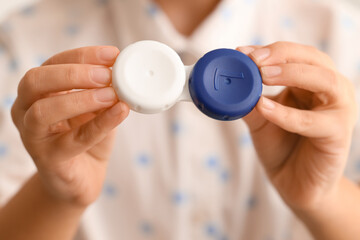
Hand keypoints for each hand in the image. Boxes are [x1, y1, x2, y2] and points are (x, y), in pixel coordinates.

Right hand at [11, 46, 128, 205]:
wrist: (83, 178)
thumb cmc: (87, 138)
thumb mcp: (96, 107)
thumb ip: (104, 90)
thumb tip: (122, 70)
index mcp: (39, 91)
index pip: (53, 63)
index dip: (83, 56)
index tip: (112, 54)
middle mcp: (26, 110)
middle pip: (35, 81)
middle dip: (73, 74)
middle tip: (106, 75)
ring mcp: (33, 136)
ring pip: (43, 111)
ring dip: (80, 99)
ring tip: (111, 95)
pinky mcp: (48, 160)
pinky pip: (72, 140)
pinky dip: (100, 124)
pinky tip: (120, 112)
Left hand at [238, 42, 357, 210]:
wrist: (296, 185)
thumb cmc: (282, 148)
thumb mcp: (260, 120)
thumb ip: (249, 101)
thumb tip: (231, 83)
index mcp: (311, 84)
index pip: (296, 55)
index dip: (270, 50)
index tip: (242, 52)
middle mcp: (330, 92)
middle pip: (315, 59)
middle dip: (283, 55)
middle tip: (255, 60)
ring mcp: (338, 112)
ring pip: (326, 81)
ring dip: (292, 74)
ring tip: (263, 76)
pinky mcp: (338, 136)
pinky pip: (314, 121)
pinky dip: (287, 114)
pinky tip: (264, 108)